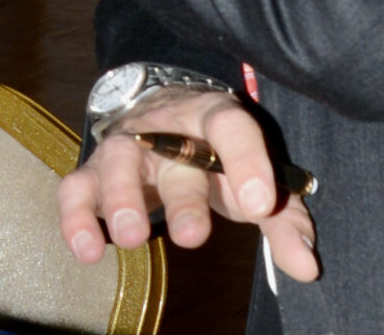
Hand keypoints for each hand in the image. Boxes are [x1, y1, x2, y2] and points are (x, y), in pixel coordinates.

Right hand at [57, 87, 315, 281]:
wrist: (160, 116)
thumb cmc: (214, 157)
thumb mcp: (253, 181)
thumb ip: (283, 221)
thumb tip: (307, 267)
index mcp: (213, 119)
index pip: (232, 128)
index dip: (247, 161)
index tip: (260, 204)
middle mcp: (165, 128)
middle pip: (171, 153)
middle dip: (182, 198)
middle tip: (192, 237)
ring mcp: (125, 145)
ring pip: (117, 161)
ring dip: (121, 198)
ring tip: (132, 238)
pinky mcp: (93, 170)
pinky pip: (76, 187)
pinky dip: (76, 216)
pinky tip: (87, 250)